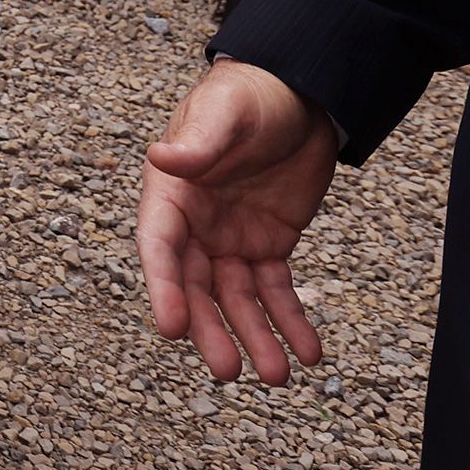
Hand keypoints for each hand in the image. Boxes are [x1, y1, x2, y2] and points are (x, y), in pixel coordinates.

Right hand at [139, 61, 337, 383]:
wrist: (299, 95)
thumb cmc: (249, 97)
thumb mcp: (224, 114)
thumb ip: (197, 141)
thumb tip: (163, 157)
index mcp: (172, 193)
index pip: (160, 247)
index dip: (163, 288)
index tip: (172, 328)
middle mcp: (196, 224)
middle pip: (196, 286)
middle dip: (211, 329)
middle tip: (227, 371)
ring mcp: (231, 238)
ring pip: (237, 299)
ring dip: (254, 336)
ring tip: (276, 375)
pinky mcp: (269, 245)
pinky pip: (276, 291)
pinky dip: (290, 322)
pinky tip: (308, 351)